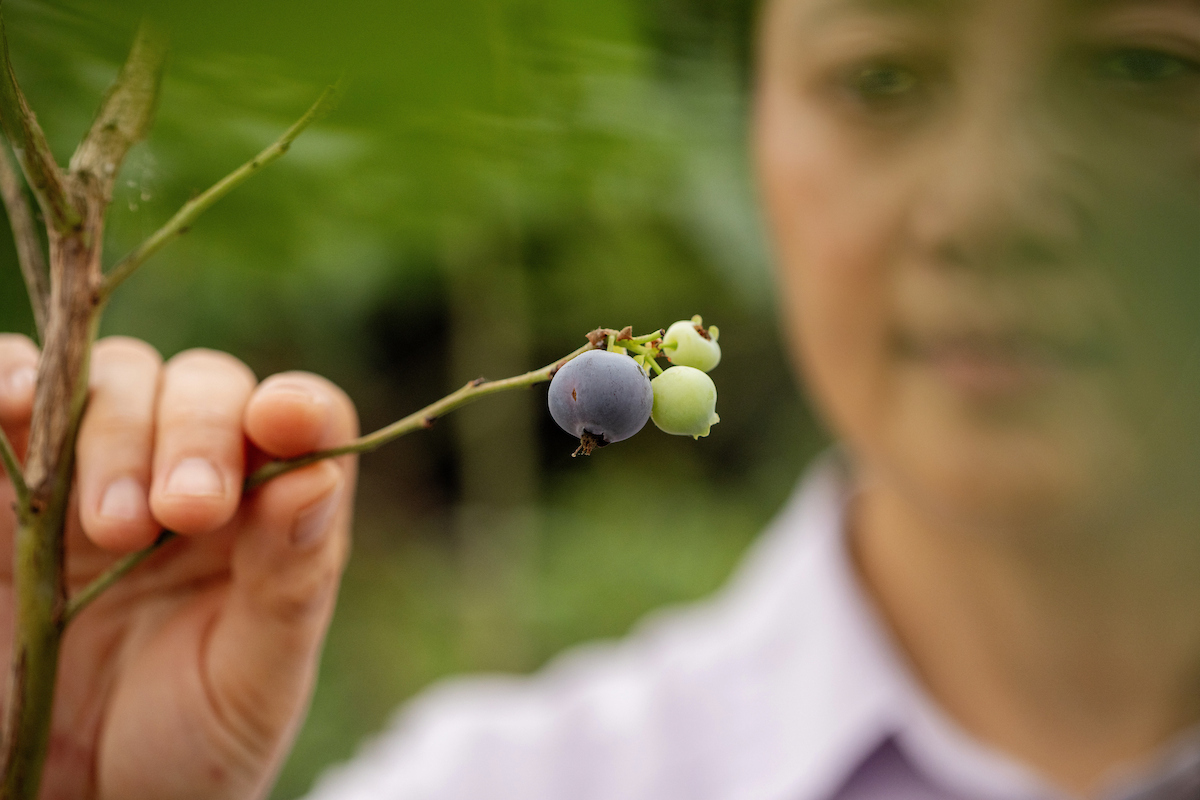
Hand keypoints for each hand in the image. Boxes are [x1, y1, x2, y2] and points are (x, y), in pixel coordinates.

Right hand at [0, 334, 358, 799]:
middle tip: (183, 514)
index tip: (281, 422)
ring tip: (110, 528)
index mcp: (271, 513)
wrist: (85, 798)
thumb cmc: (192, 742)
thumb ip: (290, 580)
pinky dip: (6, 381)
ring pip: (113, 382)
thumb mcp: (255, 679)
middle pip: (204, 388)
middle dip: (195, 434)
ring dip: (110, 431)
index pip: (303, 420)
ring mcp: (98, 474)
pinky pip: (8, 396)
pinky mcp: (10, 495)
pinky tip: (14, 403)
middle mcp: (192, 474)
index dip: (297, 407)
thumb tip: (313, 475)